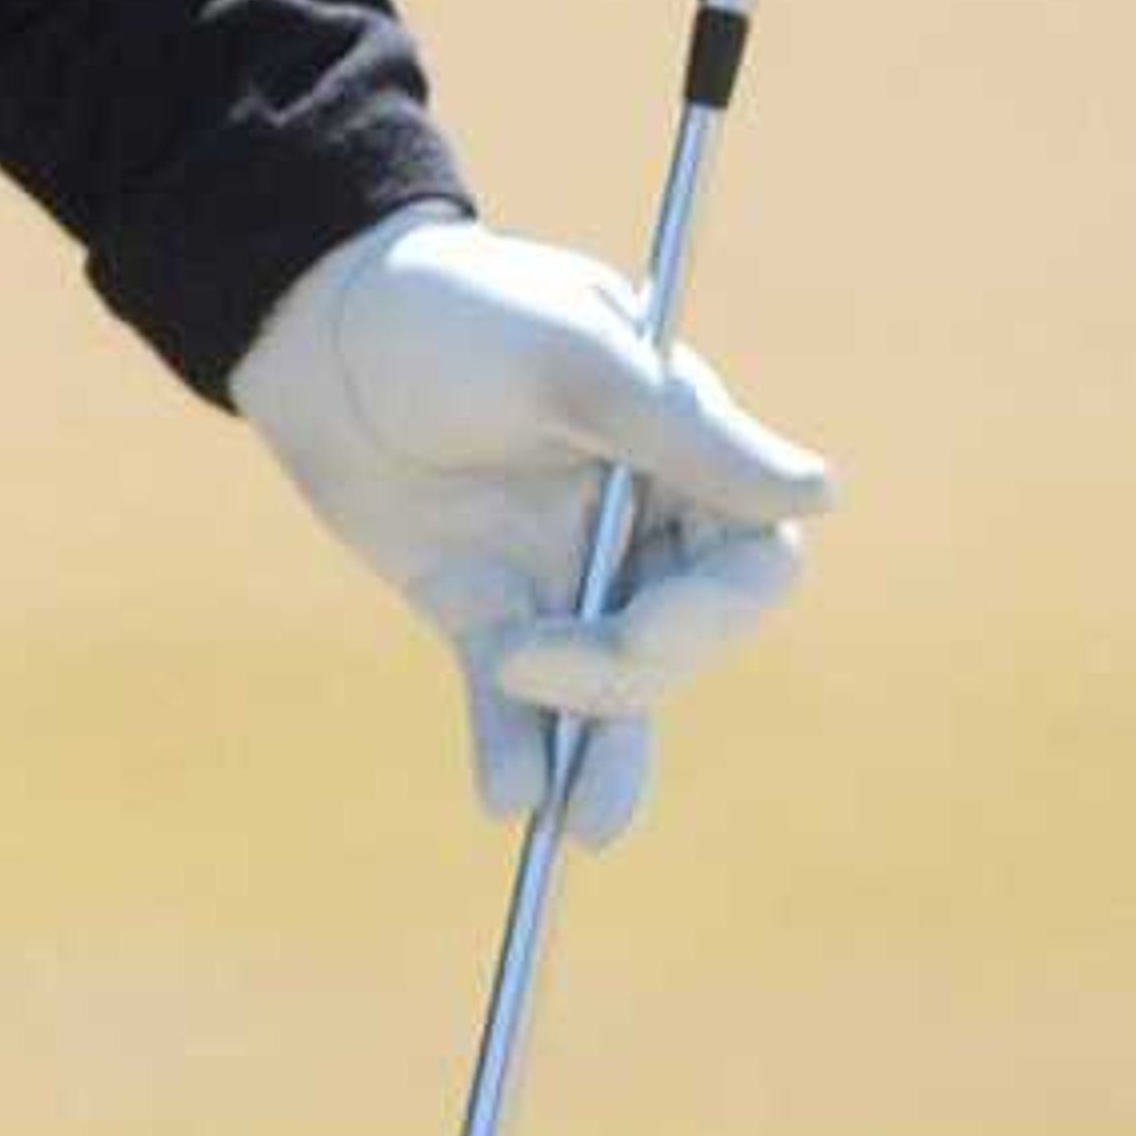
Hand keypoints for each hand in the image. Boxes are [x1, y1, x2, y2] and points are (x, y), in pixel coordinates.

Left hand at [232, 208, 831, 849]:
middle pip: (675, 641)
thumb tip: (820, 493)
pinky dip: (513, 749)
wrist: (315, 323)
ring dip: (596, 758)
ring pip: (605, 692)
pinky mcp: (483, 608)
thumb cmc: (454, 305)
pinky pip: (512, 700)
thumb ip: (681, 429)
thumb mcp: (566, 353)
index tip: (644, 630)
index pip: (747, 566)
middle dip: (621, 675)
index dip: (709, 617)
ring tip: (576, 829)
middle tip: (527, 664)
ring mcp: (559, 573)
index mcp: (683, 455)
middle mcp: (634, 526)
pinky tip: (506, 800)